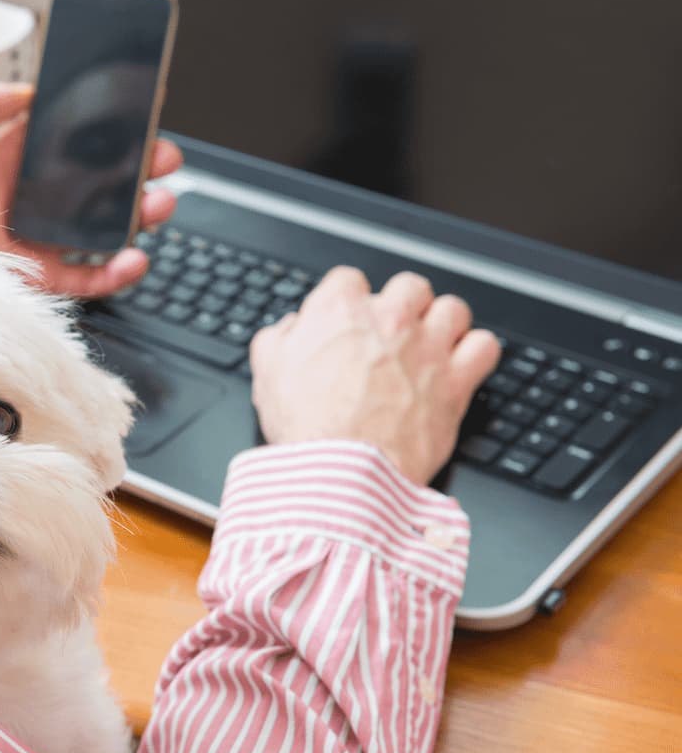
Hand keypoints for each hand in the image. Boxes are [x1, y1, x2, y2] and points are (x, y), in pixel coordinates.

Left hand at [0, 78, 182, 297]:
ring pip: (100, 230)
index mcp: (12, 160)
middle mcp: (29, 200)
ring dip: (137, 217)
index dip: (110, 130)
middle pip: (100, 184)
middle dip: (140, 170)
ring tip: (160, 204)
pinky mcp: (31, 279)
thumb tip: (32, 89)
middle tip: (165, 160)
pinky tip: (134, 258)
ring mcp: (34, 241)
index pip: (73, 141)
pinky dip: (113, 272)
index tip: (143, 115)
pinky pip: (82, 279)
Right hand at [248, 267, 501, 484]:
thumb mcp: (268, 375)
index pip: (349, 280)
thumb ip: (279, 340)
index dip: (347, 301)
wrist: (342, 472)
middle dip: (401, 306)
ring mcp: (428, 346)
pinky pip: (484, 346)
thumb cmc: (306, 429)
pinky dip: (475, 353)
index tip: (348, 320)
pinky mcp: (457, 380)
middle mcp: (389, 319)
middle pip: (409, 286)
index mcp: (339, 311)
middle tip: (392, 333)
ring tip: (430, 346)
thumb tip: (291, 329)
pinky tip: (460, 365)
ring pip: (452, 309)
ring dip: (443, 324)